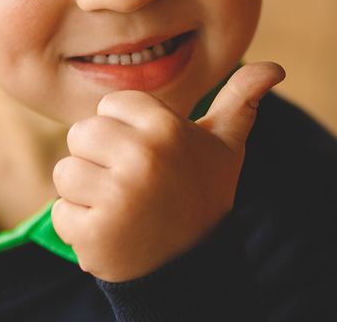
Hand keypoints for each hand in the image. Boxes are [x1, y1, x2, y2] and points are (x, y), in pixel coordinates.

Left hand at [51, 61, 284, 281]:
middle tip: (133, 184)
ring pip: (66, 172)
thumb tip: (275, 69)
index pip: (110, 105)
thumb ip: (241, 101)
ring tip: (121, 207)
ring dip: (86, 193)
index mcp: (165, 128)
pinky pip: (61, 213)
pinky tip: (111, 232)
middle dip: (99, 159)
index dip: (124, 129)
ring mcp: (117, 197)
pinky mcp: (94, 234)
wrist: (194, 267)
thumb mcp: (225, 146)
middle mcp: (141, 158)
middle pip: (82, 134)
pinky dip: (79, 227)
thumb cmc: (203, 195)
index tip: (149, 155)